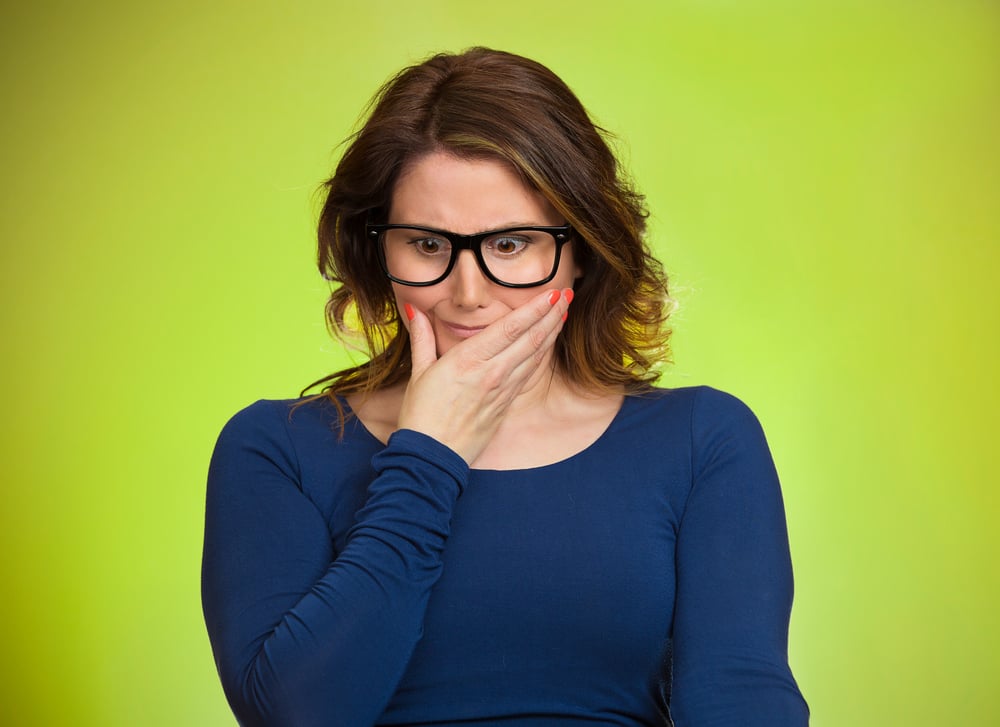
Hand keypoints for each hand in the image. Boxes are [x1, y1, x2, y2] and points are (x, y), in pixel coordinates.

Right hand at [397, 288, 571, 463]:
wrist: (432, 459)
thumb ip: (422, 337)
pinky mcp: (505, 405)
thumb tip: (415, 309)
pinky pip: (528, 375)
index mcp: (468, 360)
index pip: (510, 327)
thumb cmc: (421, 416)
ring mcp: (502, 391)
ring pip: (534, 356)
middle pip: (530, 338)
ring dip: (551, 333)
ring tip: (563, 314)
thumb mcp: (419, 373)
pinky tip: (548, 345)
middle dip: (551, 314)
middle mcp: (491, 373)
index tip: (551, 293)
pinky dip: (541, 356)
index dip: (534, 309)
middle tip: (567, 295)